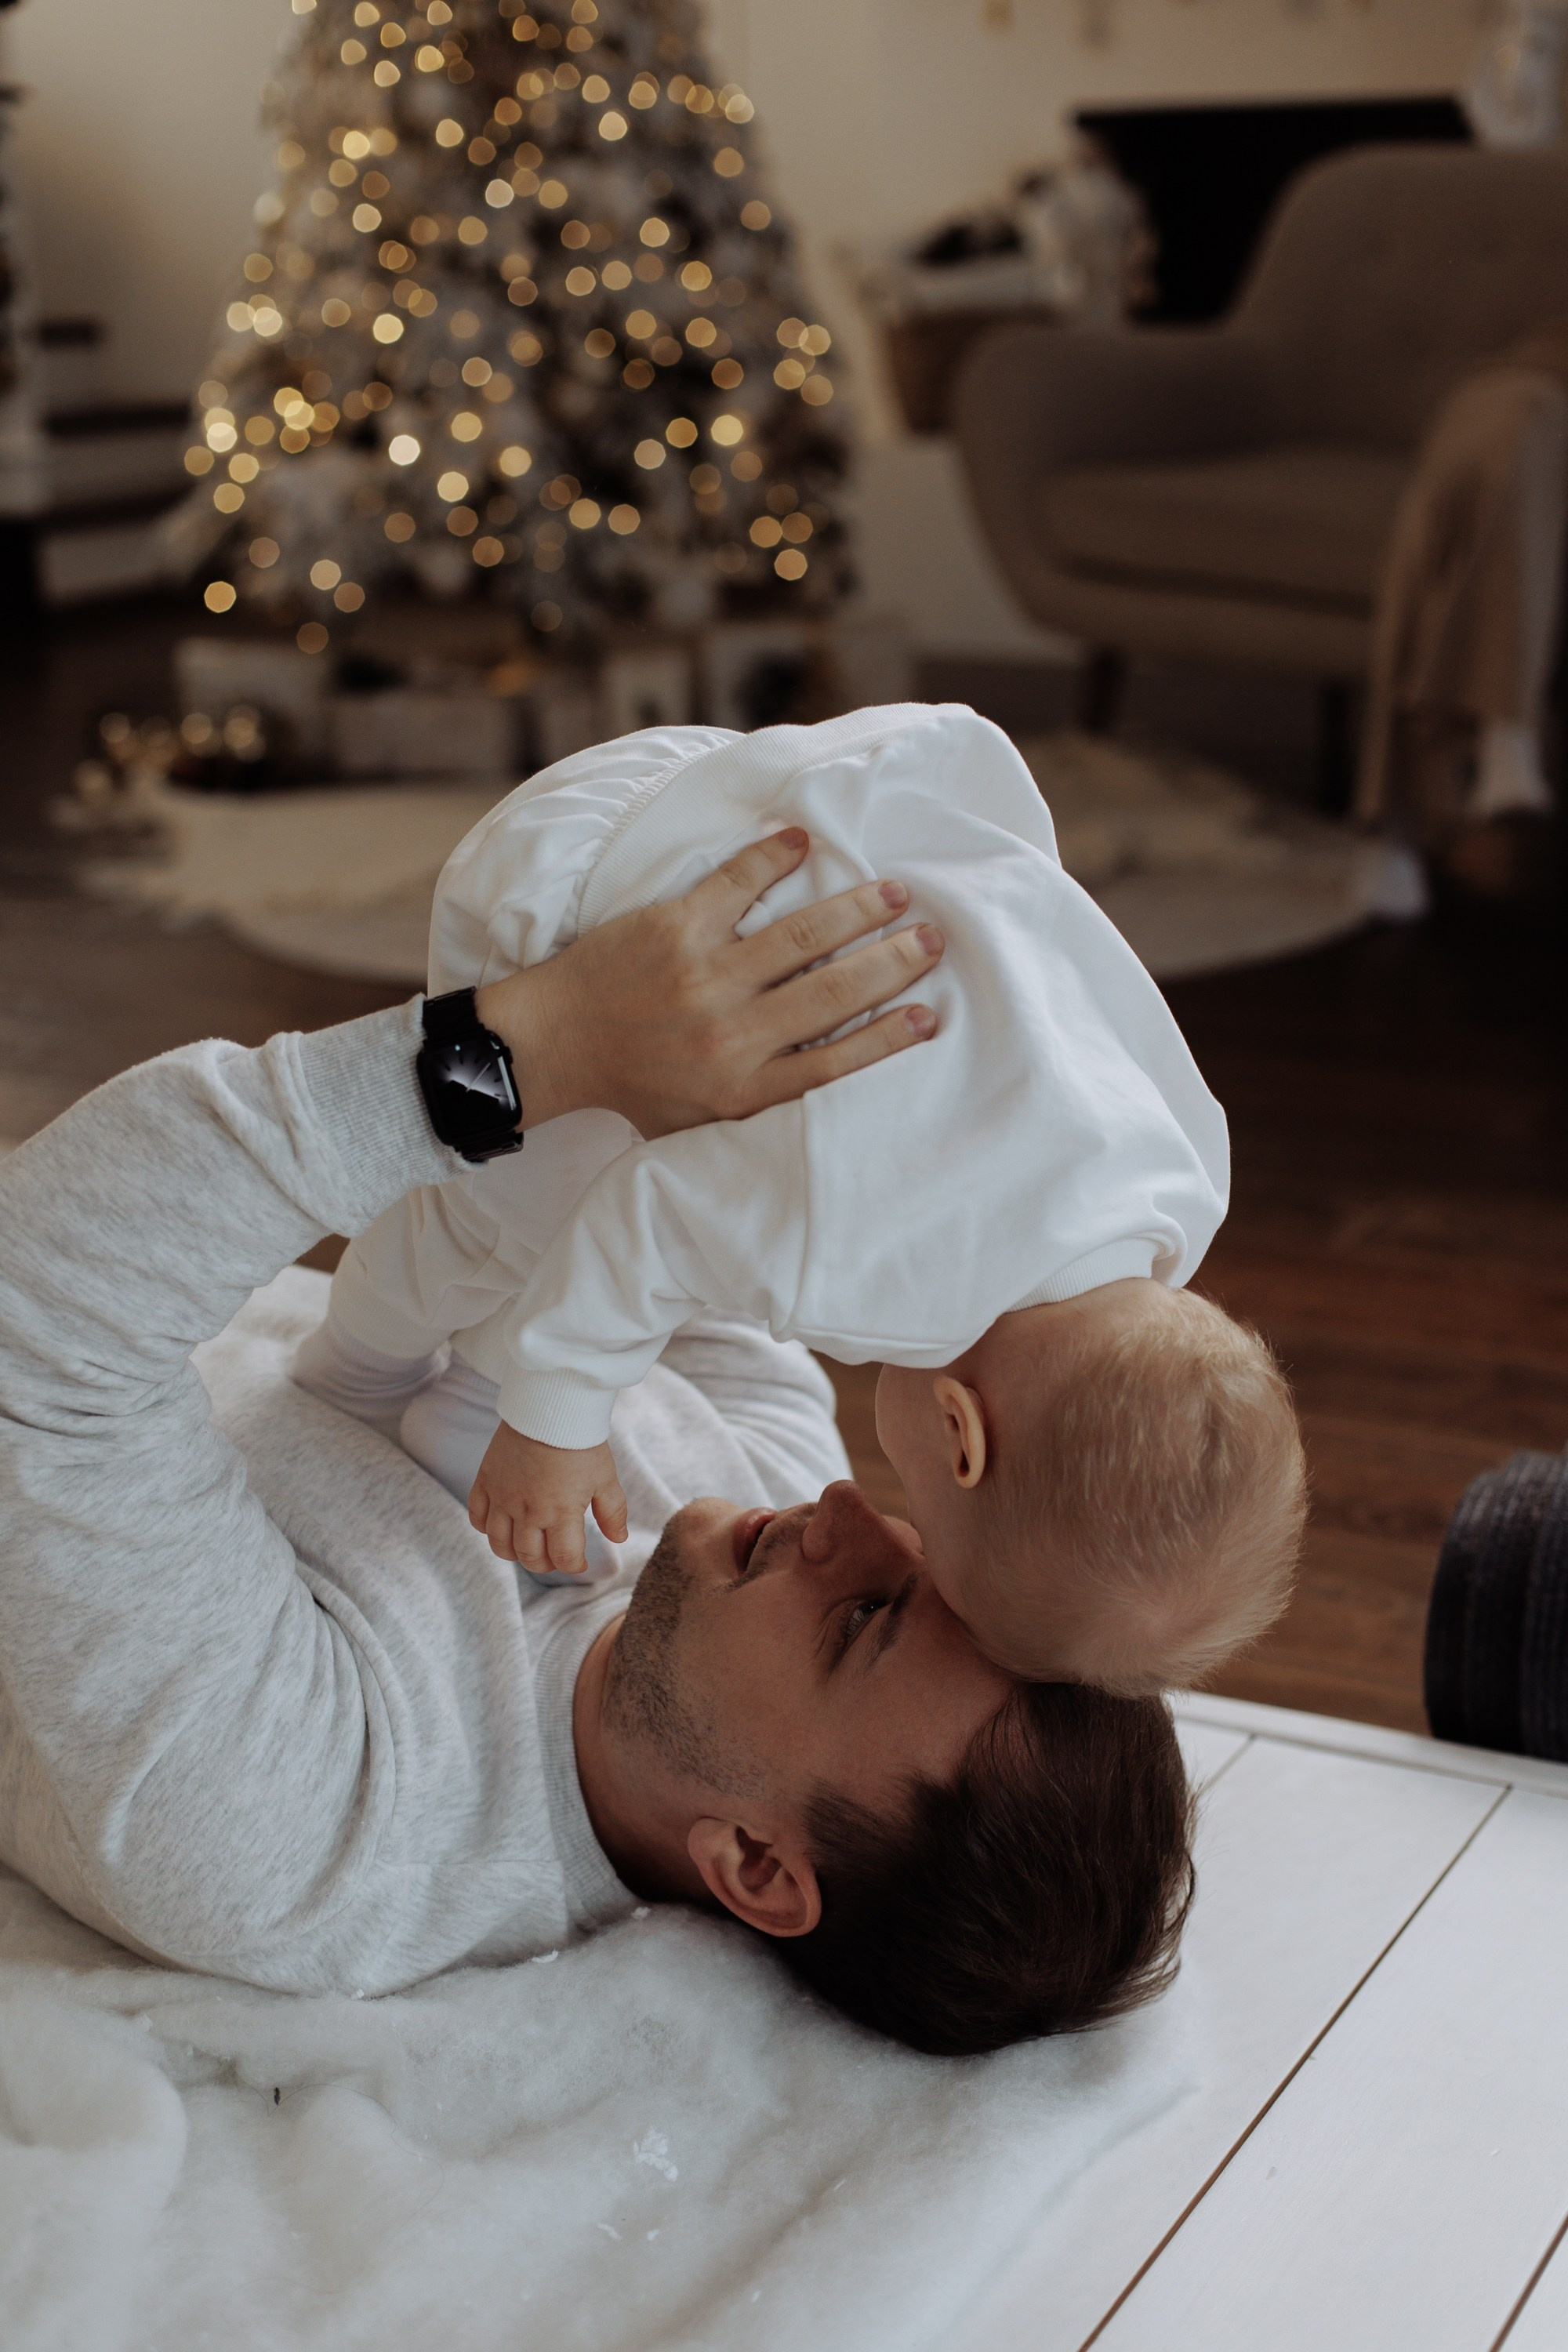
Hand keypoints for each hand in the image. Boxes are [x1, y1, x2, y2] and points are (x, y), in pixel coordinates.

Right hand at [468, 1422, 628, 1574]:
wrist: (549, 1407)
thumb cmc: (580, 1443)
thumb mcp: (606, 1478)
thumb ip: (612, 1512)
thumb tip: (619, 1539)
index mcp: (561, 1513)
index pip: (565, 1558)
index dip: (575, 1567)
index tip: (580, 1562)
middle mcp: (528, 1511)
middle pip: (530, 1558)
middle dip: (546, 1564)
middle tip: (555, 1554)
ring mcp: (503, 1498)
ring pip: (500, 1544)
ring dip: (514, 1553)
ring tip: (528, 1545)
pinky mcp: (486, 1481)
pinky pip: (477, 1517)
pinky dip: (486, 1527)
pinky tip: (501, 1524)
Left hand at [474, 827, 943, 1137]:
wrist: (555, 1045)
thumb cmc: (637, 1084)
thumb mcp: (702, 1118)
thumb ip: (763, 1102)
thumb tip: (834, 1085)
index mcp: (742, 1087)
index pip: (835, 1061)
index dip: (888, 1037)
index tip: (930, 1014)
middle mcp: (729, 1034)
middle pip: (832, 993)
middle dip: (892, 961)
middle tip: (933, 936)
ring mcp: (702, 977)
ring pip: (799, 936)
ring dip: (854, 910)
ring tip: (893, 892)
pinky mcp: (673, 929)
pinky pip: (735, 885)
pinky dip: (770, 858)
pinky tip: (803, 840)